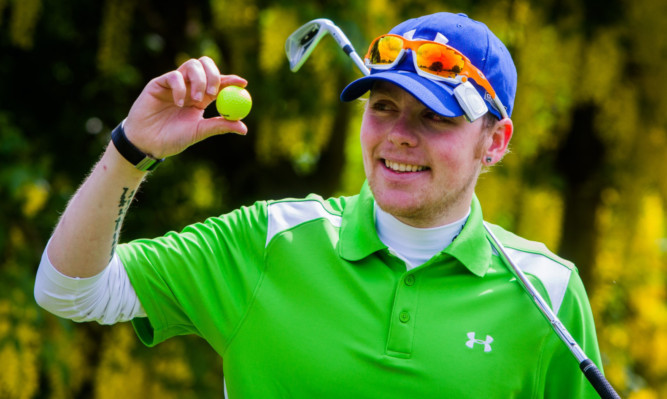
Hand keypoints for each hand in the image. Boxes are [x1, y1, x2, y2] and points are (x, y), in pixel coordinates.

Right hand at [123, 56, 247, 158]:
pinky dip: (180, 88)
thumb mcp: (199, 132)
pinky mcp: (159, 83)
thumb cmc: (173, 138)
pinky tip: (178, 104)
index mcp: (202, 97)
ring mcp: (175, 83)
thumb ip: (219, 126)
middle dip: (214, 75)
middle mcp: (189, 86)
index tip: (242, 83)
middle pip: (206, 65)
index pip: (219, 82)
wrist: (148, 143)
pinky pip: (174, 76)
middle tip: (214, 91)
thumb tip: (244, 128)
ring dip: (199, 80)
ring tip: (196, 100)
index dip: (231, 80)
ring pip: (192, 65)